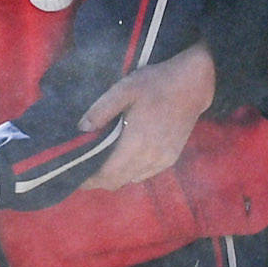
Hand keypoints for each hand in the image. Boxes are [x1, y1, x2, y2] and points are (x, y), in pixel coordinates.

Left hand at [80, 41, 218, 189]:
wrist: (193, 85)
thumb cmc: (156, 84)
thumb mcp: (124, 89)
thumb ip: (101, 109)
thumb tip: (81, 128)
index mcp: (135, 144)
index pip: (107, 175)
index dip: (89, 180)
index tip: (74, 176)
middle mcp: (149, 158)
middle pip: (116, 182)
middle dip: (98, 180)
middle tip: (83, 170)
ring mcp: (162, 161)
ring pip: (130, 180)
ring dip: (114, 176)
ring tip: (100, 163)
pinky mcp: (170, 159)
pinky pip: (143, 175)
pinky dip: (130, 172)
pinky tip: (123, 158)